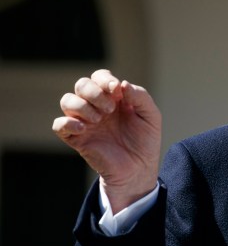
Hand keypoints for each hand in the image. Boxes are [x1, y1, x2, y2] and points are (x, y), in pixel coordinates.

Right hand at [52, 69, 161, 212]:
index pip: (99, 77)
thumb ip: (141, 97)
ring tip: (99, 120)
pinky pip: (58, 125)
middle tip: (110, 109)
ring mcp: (84, 121)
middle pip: (81, 84)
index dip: (104, 79)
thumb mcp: (151, 116)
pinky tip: (84, 129)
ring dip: (82, 105)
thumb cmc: (145, 141)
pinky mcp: (76, 138)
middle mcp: (96, 106)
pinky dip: (67, 122)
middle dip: (94, 92)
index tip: (116, 90)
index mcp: (113, 98)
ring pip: (67, 100)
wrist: (138, 169)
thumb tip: (122, 84)